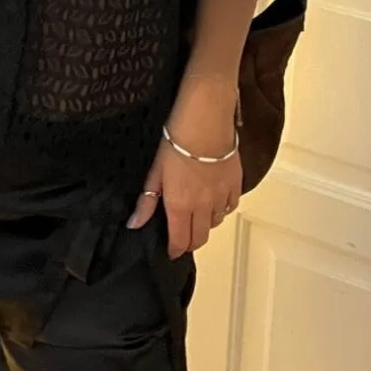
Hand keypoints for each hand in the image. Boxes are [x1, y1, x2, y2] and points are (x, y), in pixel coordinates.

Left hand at [126, 76, 242, 257]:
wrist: (206, 120)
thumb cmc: (177, 140)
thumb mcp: (155, 171)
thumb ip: (147, 201)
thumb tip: (134, 223)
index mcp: (180, 205)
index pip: (180, 241)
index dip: (175, 250)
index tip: (171, 251)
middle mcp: (203, 206)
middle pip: (200, 238)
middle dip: (190, 242)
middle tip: (182, 238)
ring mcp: (221, 196)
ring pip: (216, 223)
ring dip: (205, 224)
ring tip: (196, 216)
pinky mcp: (235, 184)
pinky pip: (230, 207)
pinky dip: (221, 209)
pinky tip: (214, 200)